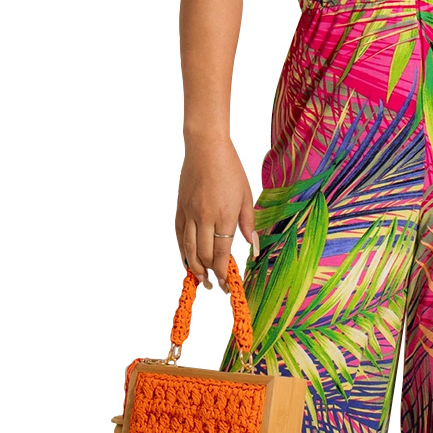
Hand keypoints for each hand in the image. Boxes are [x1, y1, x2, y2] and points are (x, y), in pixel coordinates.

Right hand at [175, 135, 259, 288]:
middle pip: (204, 255)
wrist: (205, 148)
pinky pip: (179, 235)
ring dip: (194, 267)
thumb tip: (253, 248)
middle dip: (210, 273)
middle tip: (216, 285)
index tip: (227, 284)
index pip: (222, 253)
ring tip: (201, 279)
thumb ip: (248, 224)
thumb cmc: (230, 170)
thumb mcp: (246, 197)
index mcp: (224, 215)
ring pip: (188, 249)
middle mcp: (204, 218)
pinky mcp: (180, 208)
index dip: (224, 272)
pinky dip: (182, 251)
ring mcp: (189, 213)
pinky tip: (187, 261)